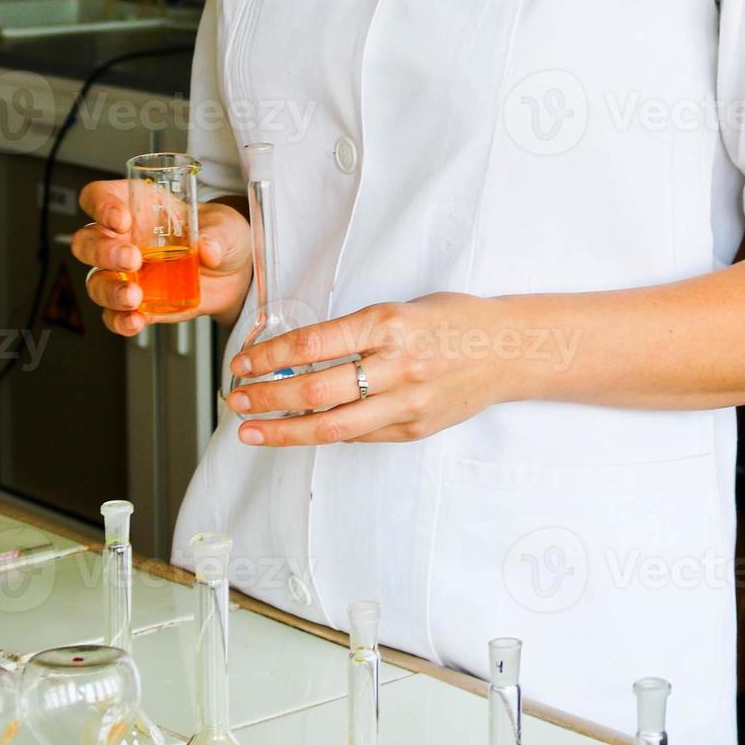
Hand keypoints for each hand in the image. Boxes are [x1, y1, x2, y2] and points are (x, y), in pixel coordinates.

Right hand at [71, 180, 251, 335]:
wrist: (234, 275)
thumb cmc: (221, 237)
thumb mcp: (227, 226)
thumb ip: (218, 234)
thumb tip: (207, 248)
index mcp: (136, 206)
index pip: (98, 196)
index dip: (100, 205)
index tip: (121, 219)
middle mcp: (122, 239)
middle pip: (86, 241)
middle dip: (102, 251)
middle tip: (132, 259)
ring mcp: (124, 275)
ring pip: (95, 281)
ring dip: (109, 290)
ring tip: (134, 297)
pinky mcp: (135, 305)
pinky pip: (113, 315)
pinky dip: (120, 320)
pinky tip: (135, 321)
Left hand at [225, 293, 517, 444]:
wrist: (509, 350)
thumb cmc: (449, 320)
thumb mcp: (397, 308)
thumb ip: (348, 333)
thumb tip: (289, 355)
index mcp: (388, 324)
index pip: (313, 345)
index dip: (269, 357)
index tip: (241, 363)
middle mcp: (397, 365)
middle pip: (315, 391)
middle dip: (266, 398)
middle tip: (235, 399)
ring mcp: (407, 402)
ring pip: (332, 427)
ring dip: (282, 431)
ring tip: (249, 430)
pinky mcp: (414, 429)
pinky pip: (358, 436)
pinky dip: (322, 434)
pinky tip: (296, 432)